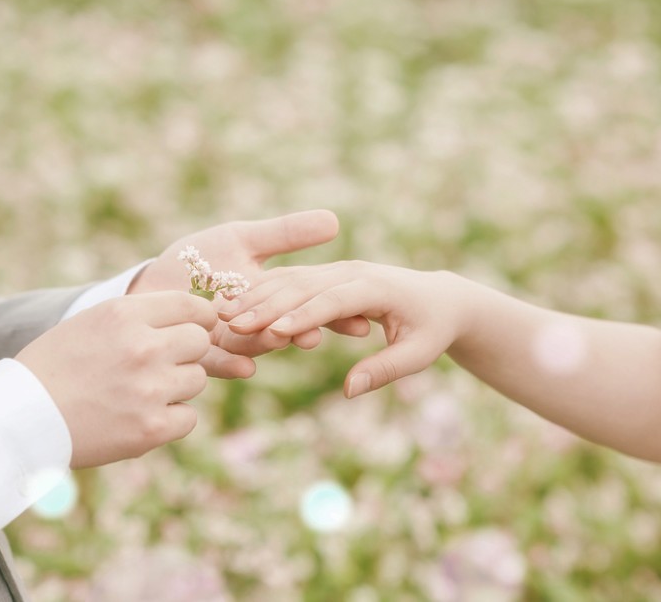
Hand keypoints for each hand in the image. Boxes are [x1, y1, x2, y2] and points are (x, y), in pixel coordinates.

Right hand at [16, 292, 215, 468]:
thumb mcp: (92, 322)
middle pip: (200, 342)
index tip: (196, 326)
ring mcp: (150, 388)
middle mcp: (143, 347)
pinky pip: (188, 417)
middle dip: (186, 352)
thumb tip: (193, 315)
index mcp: (124, 314)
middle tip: (160, 365)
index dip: (200, 317)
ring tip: (139, 393)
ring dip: (177, 386)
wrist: (21, 419)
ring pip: (197, 380)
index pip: (192, 305)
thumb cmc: (54, 367)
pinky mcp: (151, 428)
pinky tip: (139, 417)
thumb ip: (140, 316)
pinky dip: (170, 420)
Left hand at [129, 210, 362, 377]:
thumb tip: (335, 221)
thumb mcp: (244, 240)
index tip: (362, 320)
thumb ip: (287, 235)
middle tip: (320, 334)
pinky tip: (246, 368)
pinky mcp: (197, 353)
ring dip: (268, 344)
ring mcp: (226, 341)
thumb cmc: (195, 258)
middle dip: (300, 331)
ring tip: (281, 341)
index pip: (305, 304)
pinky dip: (231, 364)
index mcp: (267, 296)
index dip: (333, 315)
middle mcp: (253, 323)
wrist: (149, 283)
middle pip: (282, 328)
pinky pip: (216, 362)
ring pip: (252, 345)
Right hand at [221, 262, 458, 396]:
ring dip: (255, 296)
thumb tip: (350, 390)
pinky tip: (232, 304)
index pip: (332, 301)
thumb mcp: (419, 353)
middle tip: (230, 325)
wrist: (439, 297)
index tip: (270, 333)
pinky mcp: (326, 273)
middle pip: (301, 286)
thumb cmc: (431, 329)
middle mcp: (352, 271)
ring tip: (221, 315)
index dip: (300, 317)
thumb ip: (384, 370)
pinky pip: (290, 278)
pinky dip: (261, 290)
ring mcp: (337, 269)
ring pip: (290, 279)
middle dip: (265, 305)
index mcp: (376, 287)